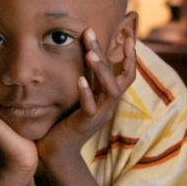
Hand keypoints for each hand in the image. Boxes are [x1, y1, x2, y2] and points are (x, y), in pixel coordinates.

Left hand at [38, 29, 135, 159]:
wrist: (57, 153)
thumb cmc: (66, 123)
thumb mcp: (79, 98)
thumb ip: (87, 80)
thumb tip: (88, 56)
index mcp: (106, 98)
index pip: (125, 75)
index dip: (129, 57)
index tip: (126, 35)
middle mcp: (107, 106)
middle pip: (119, 78)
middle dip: (108, 54)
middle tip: (91, 32)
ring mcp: (98, 115)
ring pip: (111, 91)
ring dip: (102, 71)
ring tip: (91, 53)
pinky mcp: (84, 124)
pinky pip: (90, 108)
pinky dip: (86, 93)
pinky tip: (80, 80)